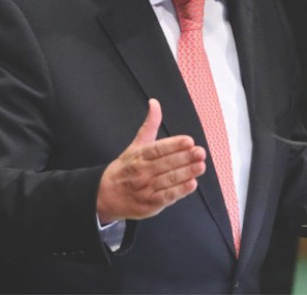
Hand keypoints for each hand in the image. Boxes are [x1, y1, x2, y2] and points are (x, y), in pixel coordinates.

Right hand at [97, 99, 206, 222]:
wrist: (105, 195)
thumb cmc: (126, 168)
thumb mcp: (136, 144)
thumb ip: (150, 124)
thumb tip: (155, 103)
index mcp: (140, 155)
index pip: (158, 148)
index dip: (174, 144)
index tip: (188, 141)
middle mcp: (142, 171)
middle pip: (165, 164)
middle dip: (184, 158)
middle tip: (200, 152)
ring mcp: (146, 188)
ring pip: (168, 179)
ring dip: (186, 173)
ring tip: (200, 166)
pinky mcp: (150, 204)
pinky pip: (166, 196)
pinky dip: (179, 191)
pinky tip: (192, 184)